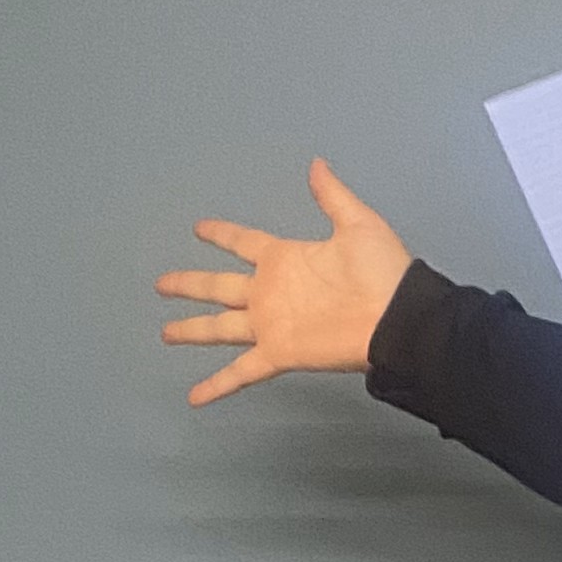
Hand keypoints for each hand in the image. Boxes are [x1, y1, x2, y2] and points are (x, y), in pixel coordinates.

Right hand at [161, 160, 412, 404]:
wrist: (400, 318)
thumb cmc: (383, 272)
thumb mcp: (358, 225)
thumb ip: (332, 196)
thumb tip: (317, 163)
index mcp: (285, 259)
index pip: (243, 243)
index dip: (222, 235)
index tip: (200, 228)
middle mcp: (270, 292)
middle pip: (218, 286)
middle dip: (190, 284)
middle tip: (161, 283)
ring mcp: (271, 324)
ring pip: (219, 327)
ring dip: (192, 330)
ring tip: (165, 333)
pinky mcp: (279, 352)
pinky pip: (241, 371)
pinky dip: (217, 385)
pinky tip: (194, 397)